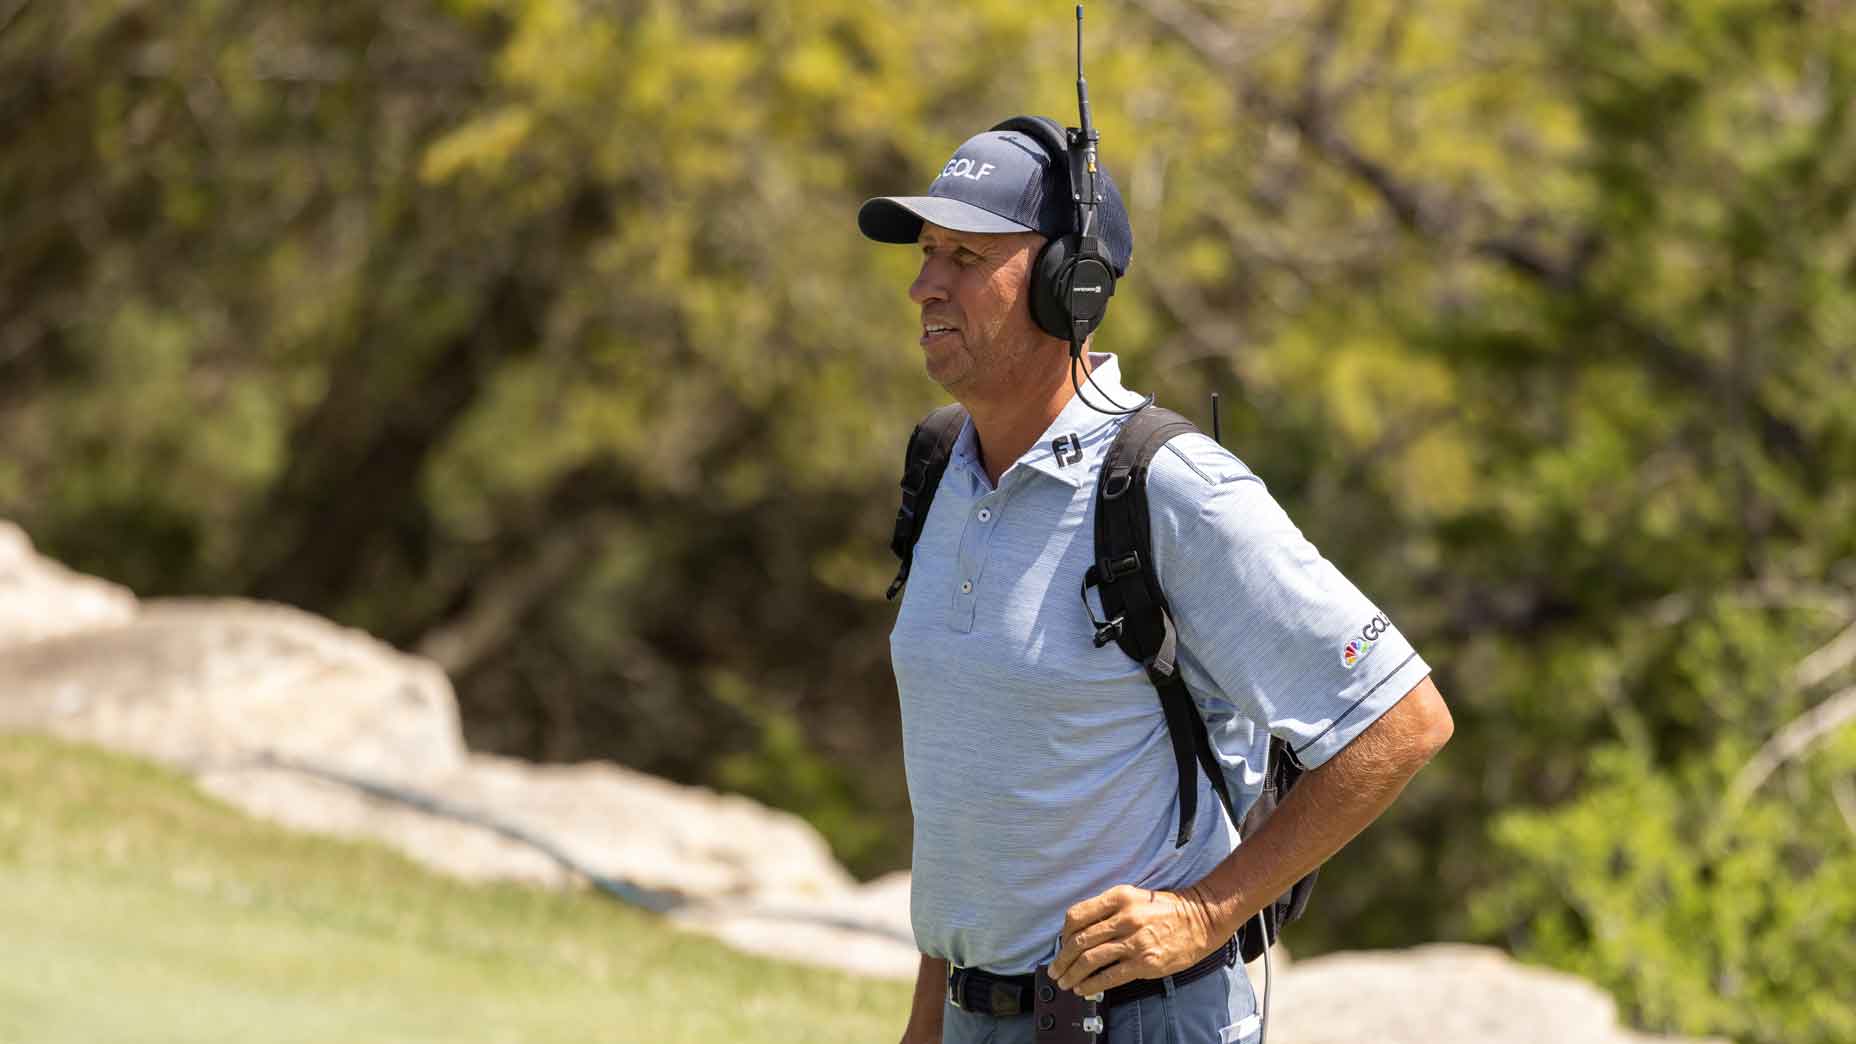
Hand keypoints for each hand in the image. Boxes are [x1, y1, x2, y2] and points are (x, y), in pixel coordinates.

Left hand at [1047, 884, 1221, 995]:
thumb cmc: (1167, 909)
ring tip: (1066, 982)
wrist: (1201, 919)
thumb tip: (1081, 934)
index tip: (1060, 945)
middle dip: (1062, 959)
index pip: (1077, 916)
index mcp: (1118, 897)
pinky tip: (1084, 988)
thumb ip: (1108, 911)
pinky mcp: (1144, 962)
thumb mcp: (1134, 897)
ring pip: (1090, 959)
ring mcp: (1134, 941)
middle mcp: (1124, 917)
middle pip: (1079, 940)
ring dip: (1072, 974)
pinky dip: (1091, 984)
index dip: (1063, 934)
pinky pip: (1109, 976)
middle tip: (1055, 969)